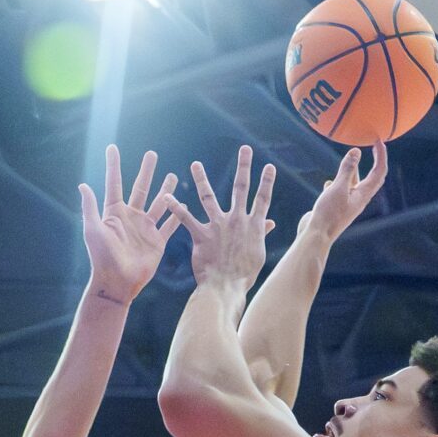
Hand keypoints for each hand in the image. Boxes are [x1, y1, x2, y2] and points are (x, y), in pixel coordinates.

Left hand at [81, 146, 181, 304]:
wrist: (117, 283)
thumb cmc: (102, 257)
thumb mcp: (93, 230)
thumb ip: (90, 207)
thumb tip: (82, 185)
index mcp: (114, 213)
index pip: (114, 183)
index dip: (113, 166)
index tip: (112, 148)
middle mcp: (130, 218)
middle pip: (141, 188)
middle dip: (147, 171)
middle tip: (152, 154)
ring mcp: (145, 229)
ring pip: (158, 203)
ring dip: (165, 189)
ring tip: (173, 175)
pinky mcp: (157, 242)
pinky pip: (170, 225)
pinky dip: (177, 215)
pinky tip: (185, 204)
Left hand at [178, 148, 277, 287]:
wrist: (226, 288)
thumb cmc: (243, 275)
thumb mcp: (257, 254)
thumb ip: (260, 234)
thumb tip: (270, 222)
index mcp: (253, 225)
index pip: (263, 198)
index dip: (267, 182)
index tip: (269, 166)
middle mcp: (237, 220)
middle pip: (241, 188)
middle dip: (244, 167)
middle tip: (245, 149)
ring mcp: (218, 226)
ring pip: (209, 197)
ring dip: (202, 179)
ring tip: (195, 164)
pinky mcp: (201, 235)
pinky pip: (186, 218)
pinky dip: (176, 207)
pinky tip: (167, 197)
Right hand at [302, 143, 388, 244]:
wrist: (316, 236)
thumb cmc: (328, 214)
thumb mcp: (338, 188)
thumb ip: (347, 170)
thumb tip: (356, 152)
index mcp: (363, 195)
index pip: (379, 172)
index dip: (381, 155)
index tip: (378, 140)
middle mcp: (358, 199)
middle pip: (372, 178)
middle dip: (376, 161)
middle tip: (375, 146)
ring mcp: (347, 204)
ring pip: (355, 184)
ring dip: (355, 171)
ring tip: (352, 158)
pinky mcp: (335, 208)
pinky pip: (340, 192)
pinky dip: (338, 184)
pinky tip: (329, 182)